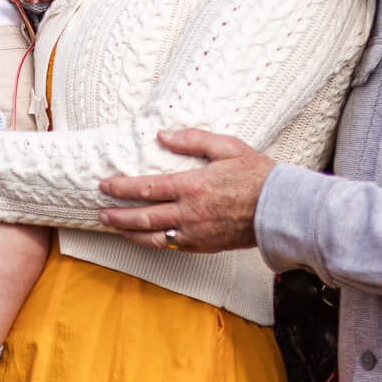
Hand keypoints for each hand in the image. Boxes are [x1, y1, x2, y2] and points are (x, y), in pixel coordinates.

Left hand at [96, 128, 274, 254]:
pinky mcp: (204, 246)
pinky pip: (171, 246)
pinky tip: (145, 237)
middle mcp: (189, 213)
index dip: (121, 187)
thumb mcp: (227, 147)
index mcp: (192, 186)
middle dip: (118, 215)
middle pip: (143, 217)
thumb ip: (192, 140)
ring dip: (130, 232)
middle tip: (101, 212)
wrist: (281, 209)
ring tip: (115, 226)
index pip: (146, 188)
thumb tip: (162, 135)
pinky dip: (153, 242)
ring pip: (153, 237)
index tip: (105, 185)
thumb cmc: (257, 175)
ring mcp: (196, 233)